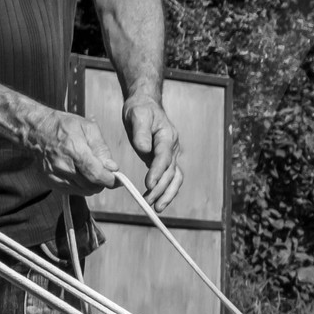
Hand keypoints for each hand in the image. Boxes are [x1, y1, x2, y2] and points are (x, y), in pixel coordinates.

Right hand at [30, 110, 118, 194]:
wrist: (35, 130)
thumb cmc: (62, 126)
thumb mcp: (87, 128)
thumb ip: (102, 148)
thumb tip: (112, 167)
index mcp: (74, 150)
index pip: (96, 175)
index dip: (110, 180)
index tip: (117, 179)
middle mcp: (63, 166)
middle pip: (91, 186)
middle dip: (102, 181)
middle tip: (103, 172)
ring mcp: (55, 175)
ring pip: (83, 191)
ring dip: (92, 184)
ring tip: (90, 170)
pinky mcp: (50, 181)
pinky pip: (72, 191)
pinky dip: (80, 186)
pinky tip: (79, 173)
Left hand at [122, 94, 182, 208]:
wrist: (146, 105)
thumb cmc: (140, 109)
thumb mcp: (137, 115)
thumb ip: (141, 132)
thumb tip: (144, 150)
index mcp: (167, 137)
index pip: (164, 158)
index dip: (157, 172)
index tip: (149, 185)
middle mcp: (172, 148)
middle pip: (171, 172)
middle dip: (162, 189)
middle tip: (149, 203)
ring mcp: (170, 155)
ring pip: (175, 178)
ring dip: (167, 194)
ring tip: (156, 208)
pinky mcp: (165, 160)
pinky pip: (169, 178)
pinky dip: (165, 190)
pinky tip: (155, 200)